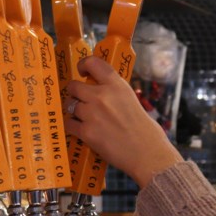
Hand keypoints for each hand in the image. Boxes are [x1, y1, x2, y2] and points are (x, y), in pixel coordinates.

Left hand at [65, 57, 182, 187]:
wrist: (147, 152)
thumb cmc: (144, 128)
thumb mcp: (131, 99)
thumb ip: (114, 92)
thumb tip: (97, 89)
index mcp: (116, 85)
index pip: (92, 62)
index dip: (83, 65)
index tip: (82, 72)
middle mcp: (101, 96)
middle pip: (73, 86)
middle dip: (75, 93)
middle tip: (81, 100)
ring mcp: (91, 114)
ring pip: (69, 105)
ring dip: (74, 111)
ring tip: (83, 118)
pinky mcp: (86, 132)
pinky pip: (69, 123)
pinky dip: (73, 126)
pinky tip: (81, 130)